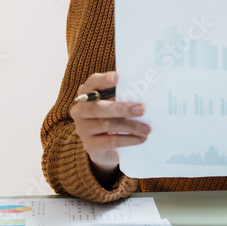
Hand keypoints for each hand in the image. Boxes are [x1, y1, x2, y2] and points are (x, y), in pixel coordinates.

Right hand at [69, 71, 149, 185]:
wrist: (104, 147)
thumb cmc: (113, 118)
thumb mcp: (115, 105)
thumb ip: (122, 97)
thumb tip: (143, 93)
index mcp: (86, 94)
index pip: (92, 83)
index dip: (103, 80)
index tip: (116, 77)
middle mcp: (80, 110)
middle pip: (98, 107)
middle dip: (122, 108)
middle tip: (141, 109)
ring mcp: (82, 129)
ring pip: (106, 125)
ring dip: (130, 126)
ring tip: (147, 128)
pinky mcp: (90, 145)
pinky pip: (110, 141)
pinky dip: (128, 139)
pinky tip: (141, 139)